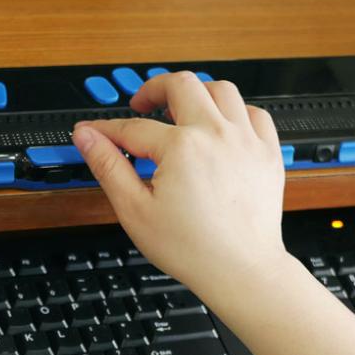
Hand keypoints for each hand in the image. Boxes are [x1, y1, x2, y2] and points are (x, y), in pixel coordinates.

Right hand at [72, 71, 295, 303]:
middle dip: (155, 89)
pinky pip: (254, 113)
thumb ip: (108, 167)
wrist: (242, 270)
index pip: (133, 127)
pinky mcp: (267, 153)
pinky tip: (222, 127)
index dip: (107, 129)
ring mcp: (246, 140)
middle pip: (181, 84)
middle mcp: (216, 134)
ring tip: (182, 111)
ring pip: (221, 89)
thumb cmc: (194, 249)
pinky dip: (236, 112)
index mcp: (182, 148)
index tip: (94, 131)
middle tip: (142, 104)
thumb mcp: (135, 211)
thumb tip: (87, 137)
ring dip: (197, 94)